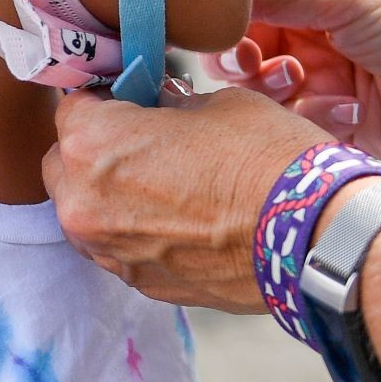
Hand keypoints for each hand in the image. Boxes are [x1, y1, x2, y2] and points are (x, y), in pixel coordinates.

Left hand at [49, 85, 325, 311]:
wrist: (314, 239)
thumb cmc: (267, 159)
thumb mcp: (214, 104)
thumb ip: (167, 106)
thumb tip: (157, 107)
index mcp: (92, 144)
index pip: (73, 106)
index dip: (106, 98)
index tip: (131, 98)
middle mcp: (83, 203)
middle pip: (65, 162)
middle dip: (95, 147)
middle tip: (144, 139)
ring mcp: (109, 251)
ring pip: (85, 210)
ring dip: (108, 192)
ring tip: (164, 182)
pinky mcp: (139, 282)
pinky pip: (118, 246)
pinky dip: (135, 230)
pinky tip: (181, 218)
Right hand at [202, 0, 380, 175]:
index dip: (232, 10)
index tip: (224, 28)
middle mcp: (322, 24)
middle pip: (248, 41)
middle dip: (245, 55)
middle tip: (255, 65)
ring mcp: (329, 73)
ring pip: (263, 85)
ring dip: (272, 87)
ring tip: (295, 85)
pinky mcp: (338, 120)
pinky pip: (293, 122)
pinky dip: (307, 119)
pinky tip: (344, 113)